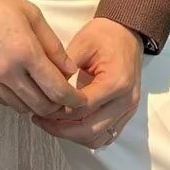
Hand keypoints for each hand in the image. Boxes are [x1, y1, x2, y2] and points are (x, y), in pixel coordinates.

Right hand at [0, 0, 88, 116]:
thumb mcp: (33, 15)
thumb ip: (54, 46)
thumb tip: (70, 70)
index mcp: (26, 52)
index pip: (56, 90)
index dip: (73, 100)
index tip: (81, 100)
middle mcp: (8, 72)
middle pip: (41, 106)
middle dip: (57, 106)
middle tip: (64, 98)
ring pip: (22, 108)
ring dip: (37, 104)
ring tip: (43, 92)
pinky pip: (4, 101)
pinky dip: (18, 99)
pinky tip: (22, 86)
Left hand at [30, 17, 142, 148]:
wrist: (126, 32)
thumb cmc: (103, 35)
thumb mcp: (81, 44)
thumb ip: (65, 70)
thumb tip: (47, 91)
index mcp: (115, 82)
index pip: (83, 108)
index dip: (59, 113)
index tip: (40, 109)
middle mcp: (125, 100)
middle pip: (90, 129)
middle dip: (63, 130)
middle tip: (41, 120)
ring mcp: (129, 109)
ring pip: (98, 138)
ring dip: (74, 135)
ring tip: (52, 124)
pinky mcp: (126, 113)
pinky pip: (106, 135)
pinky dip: (87, 134)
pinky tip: (69, 125)